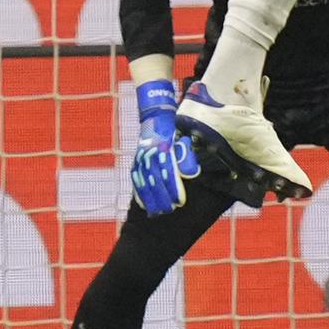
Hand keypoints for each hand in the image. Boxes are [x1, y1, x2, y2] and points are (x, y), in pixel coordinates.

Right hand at [130, 79, 198, 215]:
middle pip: (155, 180)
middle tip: (169, 210)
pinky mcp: (136, 161)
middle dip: (162, 197)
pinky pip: (136, 179)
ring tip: (157, 212)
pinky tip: (143, 204)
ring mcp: (141, 158)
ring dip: (151, 198)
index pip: (168, 173)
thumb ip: (187, 156)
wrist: (156, 116)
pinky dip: (139, 192)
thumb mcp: (183, 138)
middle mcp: (150, 155)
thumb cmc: (174, 130)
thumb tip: (191, 173)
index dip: (173, 188)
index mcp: (163, 149)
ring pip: (145, 182)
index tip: (179, 201)